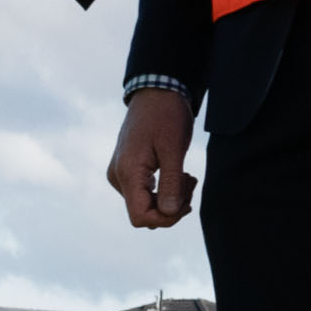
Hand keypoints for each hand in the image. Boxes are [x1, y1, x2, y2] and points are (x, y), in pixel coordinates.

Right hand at [106, 88, 197, 227]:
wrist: (156, 91)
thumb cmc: (166, 115)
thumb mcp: (174, 149)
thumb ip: (171, 183)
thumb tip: (170, 213)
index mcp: (127, 172)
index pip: (140, 217)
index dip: (166, 219)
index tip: (187, 203)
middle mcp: (118, 176)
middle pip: (144, 212)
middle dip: (172, 205)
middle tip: (191, 182)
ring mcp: (121, 173)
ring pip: (146, 203)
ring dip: (170, 196)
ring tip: (187, 176)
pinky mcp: (127, 170)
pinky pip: (144, 192)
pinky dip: (164, 189)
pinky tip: (179, 174)